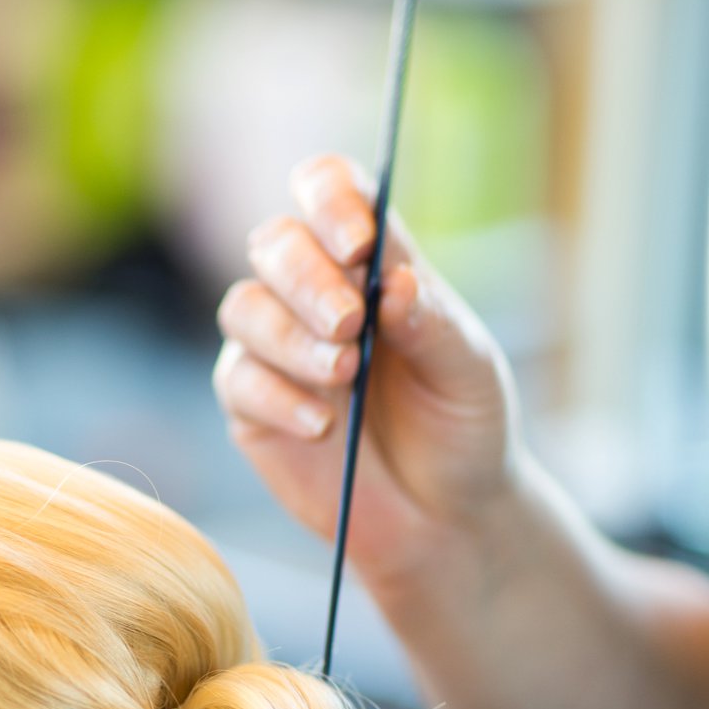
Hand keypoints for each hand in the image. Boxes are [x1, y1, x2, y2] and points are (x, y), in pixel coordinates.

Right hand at [214, 154, 523, 599]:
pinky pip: (239, 380)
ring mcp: (277, 349)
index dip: (330, 199)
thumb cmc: (464, 428)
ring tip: (342, 375)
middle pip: (275, 242)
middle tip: (350, 324)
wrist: (444, 519)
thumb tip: (391, 282)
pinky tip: (322, 426)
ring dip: (290, 336)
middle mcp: (315, 293)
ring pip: (244, 307)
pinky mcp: (251, 406)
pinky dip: (277, 396)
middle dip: (307, 277)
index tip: (360, 245)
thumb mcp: (470, 371)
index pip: (330, 189)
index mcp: (372, 261)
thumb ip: (432, 323)